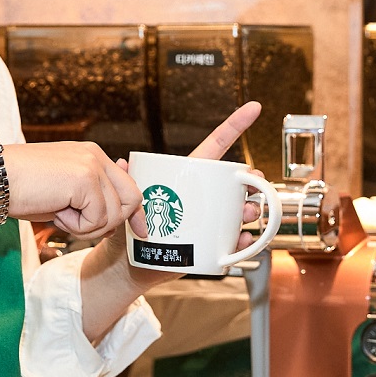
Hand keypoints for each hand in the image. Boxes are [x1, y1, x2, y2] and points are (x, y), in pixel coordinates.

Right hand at [0, 140, 141, 237]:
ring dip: (87, 226)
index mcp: (91, 155)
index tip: (142, 232)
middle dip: (111, 222)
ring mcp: (92, 166)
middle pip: (132, 199)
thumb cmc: (20, 190)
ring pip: (114, 214)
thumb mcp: (63, 194)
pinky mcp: (86, 180)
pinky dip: (77, 226)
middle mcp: (96, 156)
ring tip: (59, 213)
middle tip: (76, 223)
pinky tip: (56, 212)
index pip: (129, 185)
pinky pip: (98, 219)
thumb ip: (91, 200)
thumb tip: (116, 221)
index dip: (137, 212)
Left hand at [121, 101, 264, 242]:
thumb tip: (122, 163)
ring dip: (250, 210)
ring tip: (248, 213)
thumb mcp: (128, 200)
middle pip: (234, 181)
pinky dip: (241, 242)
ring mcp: (210, 221)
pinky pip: (232, 242)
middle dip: (251, 179)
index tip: (253, 108)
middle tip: (254, 181)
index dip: (234, 126)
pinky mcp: (210, 245)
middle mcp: (203, 197)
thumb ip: (128, 182)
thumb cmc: (129, 231)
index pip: (214, 145)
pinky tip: (240, 240)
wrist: (129, 269)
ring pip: (239, 210)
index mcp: (188, 178)